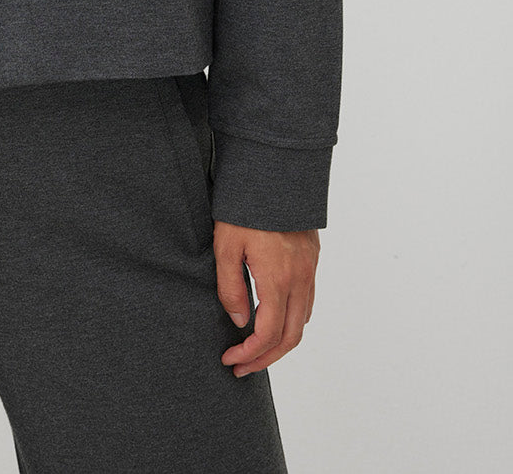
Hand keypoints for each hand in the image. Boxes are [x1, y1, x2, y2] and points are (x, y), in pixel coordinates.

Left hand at [214, 221, 318, 377]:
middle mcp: (300, 278)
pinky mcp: (312, 258)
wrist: (272, 171)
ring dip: (282, 342)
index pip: (268, 333)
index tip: (230, 359)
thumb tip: (241, 322)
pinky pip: (308, 301)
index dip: (249, 353)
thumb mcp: (226, 246)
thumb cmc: (244, 206)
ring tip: (257, 350)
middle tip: (242, 367)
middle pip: (291, 336)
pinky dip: (293, 320)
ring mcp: (310, 269)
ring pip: (303, 321)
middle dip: (266, 358)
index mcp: (277, 278)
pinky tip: (275, 319)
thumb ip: (231, 288)